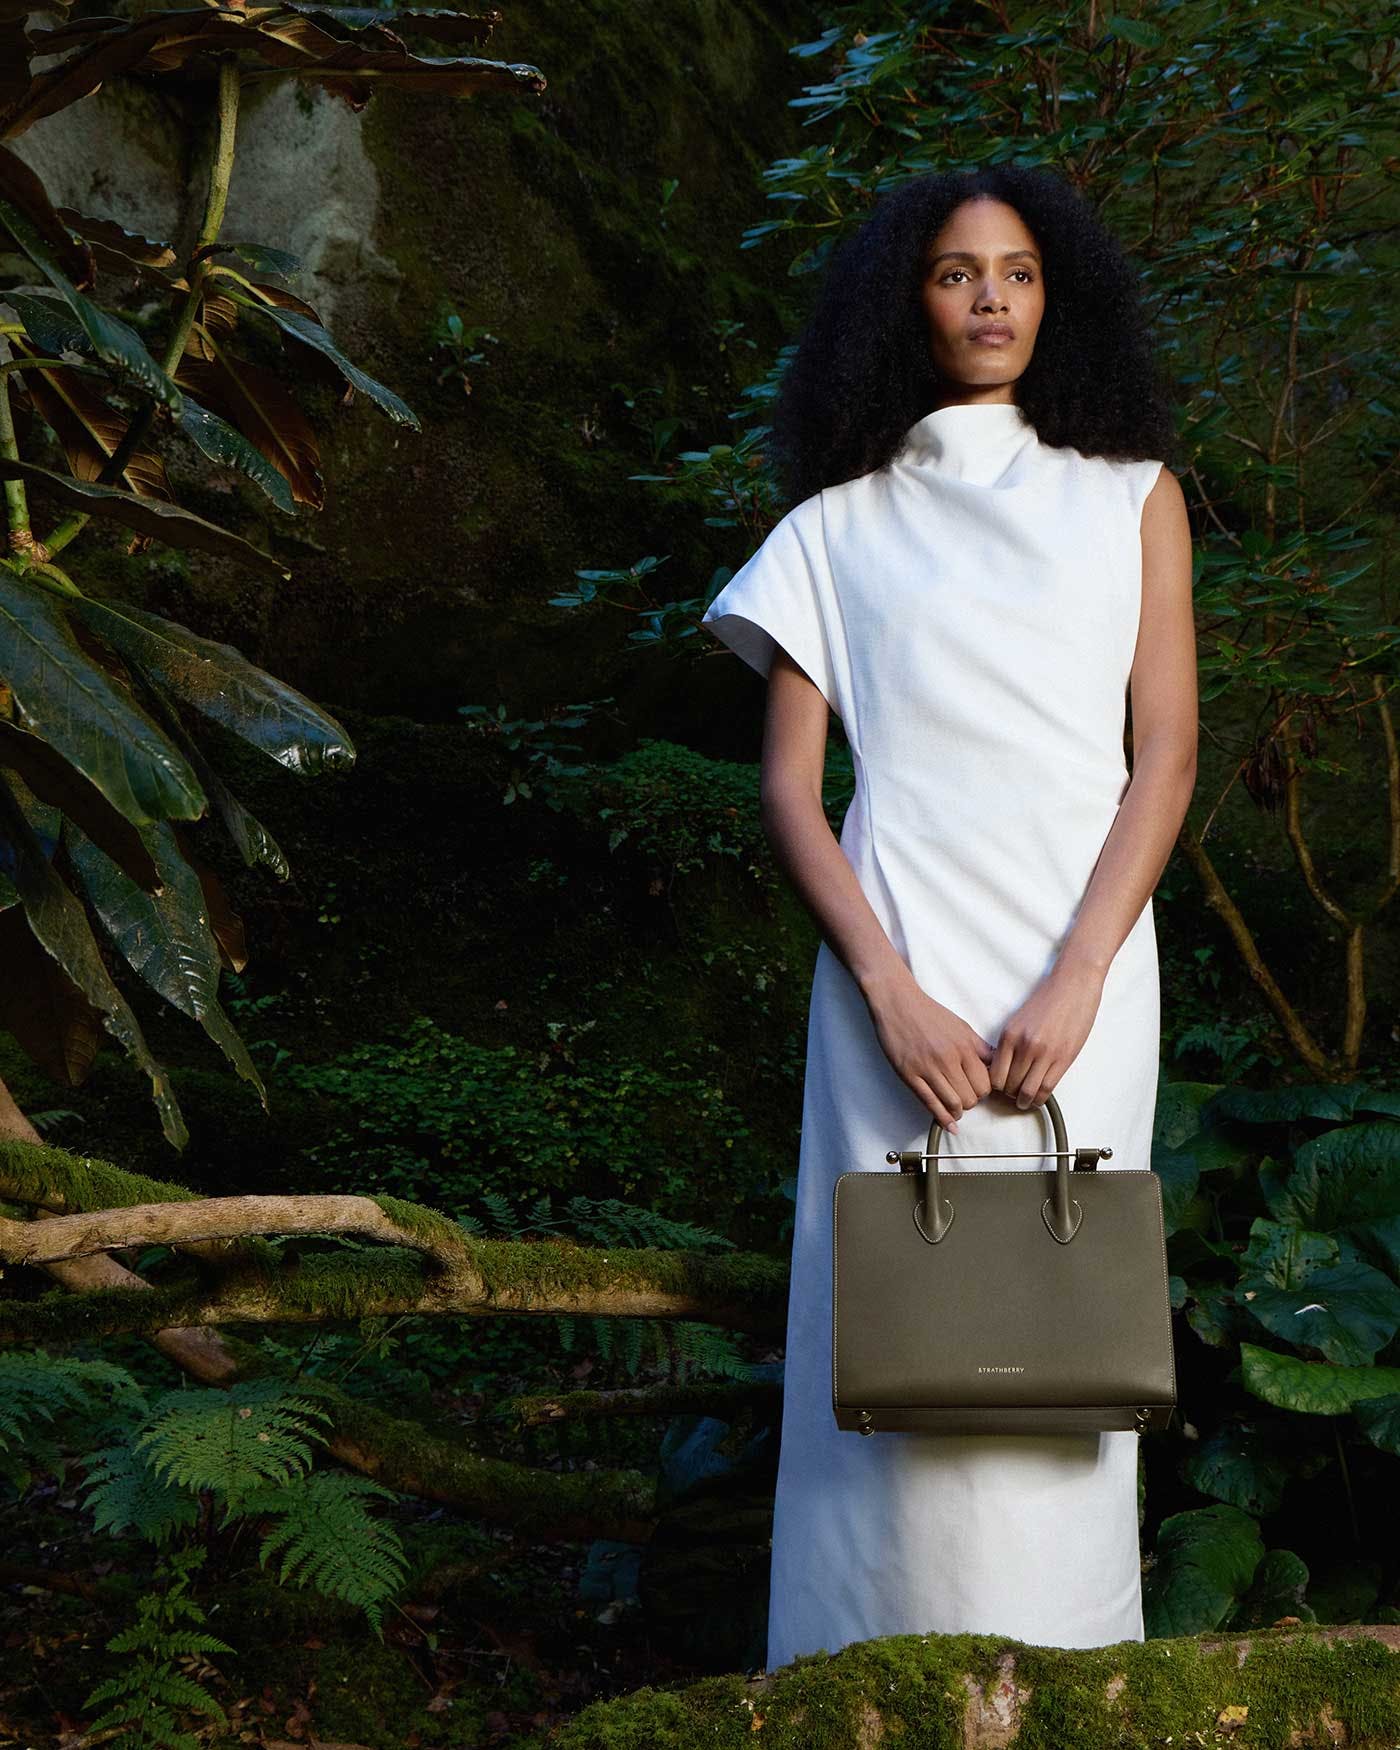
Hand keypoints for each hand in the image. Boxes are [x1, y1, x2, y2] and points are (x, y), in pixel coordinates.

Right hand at [865, 975, 993, 1132]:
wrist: (898, 1003)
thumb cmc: (928, 1013)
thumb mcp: (962, 1026)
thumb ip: (980, 1048)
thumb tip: (995, 1065)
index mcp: (964, 1046)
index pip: (985, 1084)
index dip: (983, 1092)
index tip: (978, 1090)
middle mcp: (948, 1059)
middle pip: (971, 1098)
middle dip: (970, 1102)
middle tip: (965, 1098)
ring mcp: (928, 1068)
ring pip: (952, 1104)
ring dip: (957, 1111)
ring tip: (956, 1110)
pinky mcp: (910, 1074)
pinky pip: (929, 1103)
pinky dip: (941, 1118)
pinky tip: (948, 1124)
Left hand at [989, 959, 1105, 1108]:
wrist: (1072, 985)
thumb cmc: (1047, 1000)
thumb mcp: (1019, 1020)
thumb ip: (1011, 1043)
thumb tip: (1003, 1067)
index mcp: (1009, 1035)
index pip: (995, 1074)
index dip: (996, 1087)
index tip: (1000, 1089)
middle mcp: (1023, 1046)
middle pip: (1009, 1085)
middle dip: (1009, 1095)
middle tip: (1012, 1096)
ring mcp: (1044, 1053)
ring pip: (1027, 1091)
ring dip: (1024, 1100)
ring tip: (1024, 1101)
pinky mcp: (1063, 1058)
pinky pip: (1046, 1088)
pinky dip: (1039, 1098)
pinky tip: (1038, 1098)